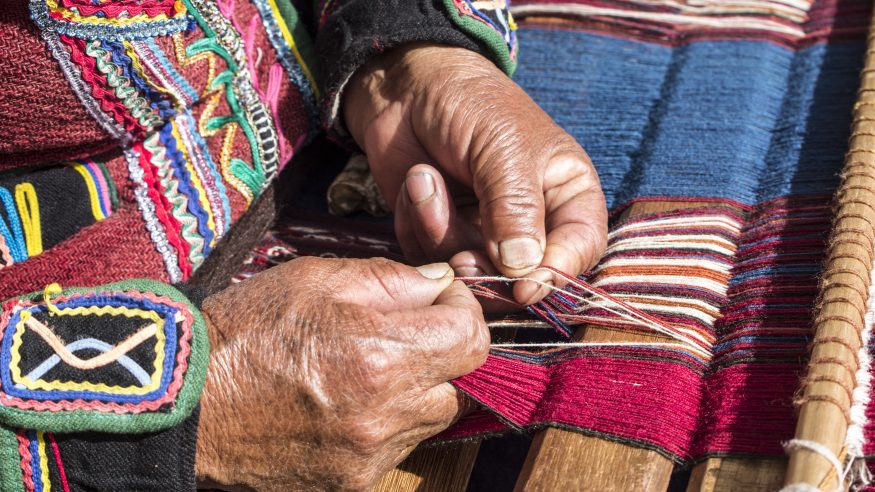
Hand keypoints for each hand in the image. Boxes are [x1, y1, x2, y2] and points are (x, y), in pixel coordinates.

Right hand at [194, 257, 487, 489]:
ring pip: (431, 417)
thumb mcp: (315, 278)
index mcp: (381, 354)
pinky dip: (387, 421)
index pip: (472, 339)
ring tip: (368, 367)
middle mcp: (385, 412)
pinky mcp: (353, 481)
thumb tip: (441, 284)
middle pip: (460, 383)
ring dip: (417, 390)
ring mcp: (370, 454)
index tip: (440, 303)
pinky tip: (348, 401)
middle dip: (442, 353)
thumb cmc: (244, 330)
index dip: (463, 313)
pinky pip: (398, 447)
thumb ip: (391, 280)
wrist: (184, 402)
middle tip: (403, 333)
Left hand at [344, 43, 607, 305]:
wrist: (406, 88)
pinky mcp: (441, 238)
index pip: (579, 249)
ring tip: (424, 180)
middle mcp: (531, 223)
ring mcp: (484, 235)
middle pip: (522, 279)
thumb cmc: (470, 104)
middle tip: (459, 256)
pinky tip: (415, 184)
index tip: (523, 287)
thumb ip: (516, 207)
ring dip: (439, 232)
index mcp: (567, 194)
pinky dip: (415, 227)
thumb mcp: (503, 147)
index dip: (555, 274)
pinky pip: (430, 260)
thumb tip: (524, 268)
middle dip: (485, 270)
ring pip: (469, 272)